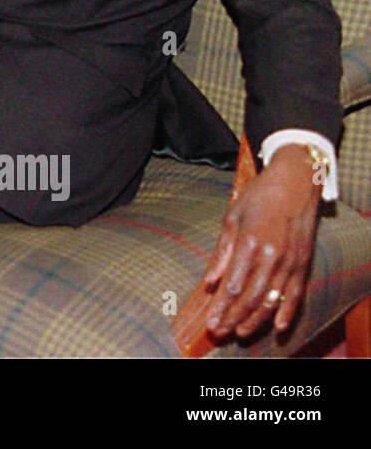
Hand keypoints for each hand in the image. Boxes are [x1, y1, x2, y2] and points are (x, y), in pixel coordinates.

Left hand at [203, 144, 321, 339]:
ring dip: (255, 319)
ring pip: (272, 299)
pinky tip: (277, 326)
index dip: (221, 307)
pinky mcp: (304, 263)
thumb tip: (210, 282)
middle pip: (250, 297)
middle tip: (220, 332)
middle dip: (233, 317)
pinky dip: (287, 311)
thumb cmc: (259, 197)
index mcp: (250, 242)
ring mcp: (291, 261)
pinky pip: (296, 293)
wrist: (295, 182)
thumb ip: (222, 252)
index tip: (210, 321)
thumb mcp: (232, 218)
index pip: (233, 285)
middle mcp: (272, 255)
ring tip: (240, 332)